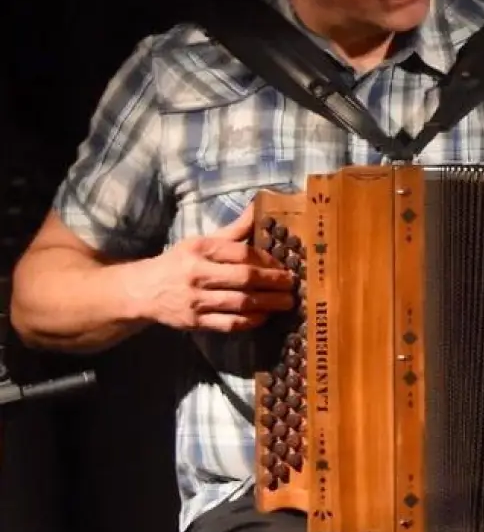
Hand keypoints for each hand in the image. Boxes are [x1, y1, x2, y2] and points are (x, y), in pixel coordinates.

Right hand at [122, 203, 296, 331]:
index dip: (266, 260)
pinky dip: (249, 321)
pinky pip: (228, 324)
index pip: (240, 253)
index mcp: (200, 249)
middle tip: (292, 284)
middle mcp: (196, 274)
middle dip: (273, 282)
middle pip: (243, 278)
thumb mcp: (202, 241)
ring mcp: (195, 300)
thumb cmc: (180, 262)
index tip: (283, 265)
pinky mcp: (194, 322)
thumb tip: (260, 207)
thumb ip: (234, 230)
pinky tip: (264, 316)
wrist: (143, 290)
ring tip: (286, 302)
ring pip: (238, 303)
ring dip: (267, 303)